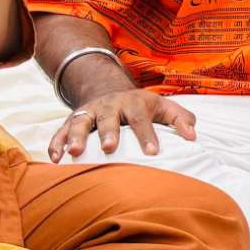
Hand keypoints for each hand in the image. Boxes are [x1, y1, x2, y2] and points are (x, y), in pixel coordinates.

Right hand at [50, 89, 195, 160]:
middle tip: (109, 148)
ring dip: (77, 136)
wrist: (110, 90)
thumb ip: (181, 119)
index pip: (141, 119)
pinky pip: (61, 131)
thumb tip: (193, 136)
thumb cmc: (142, 107)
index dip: (147, 135)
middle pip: (108, 117)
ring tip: (75, 153)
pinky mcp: (72, 120)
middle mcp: (110, 105)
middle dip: (108, 132)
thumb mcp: (164, 107)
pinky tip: (55, 159)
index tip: (153, 152)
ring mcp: (89, 111)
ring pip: (81, 122)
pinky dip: (56, 143)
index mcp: (134, 102)